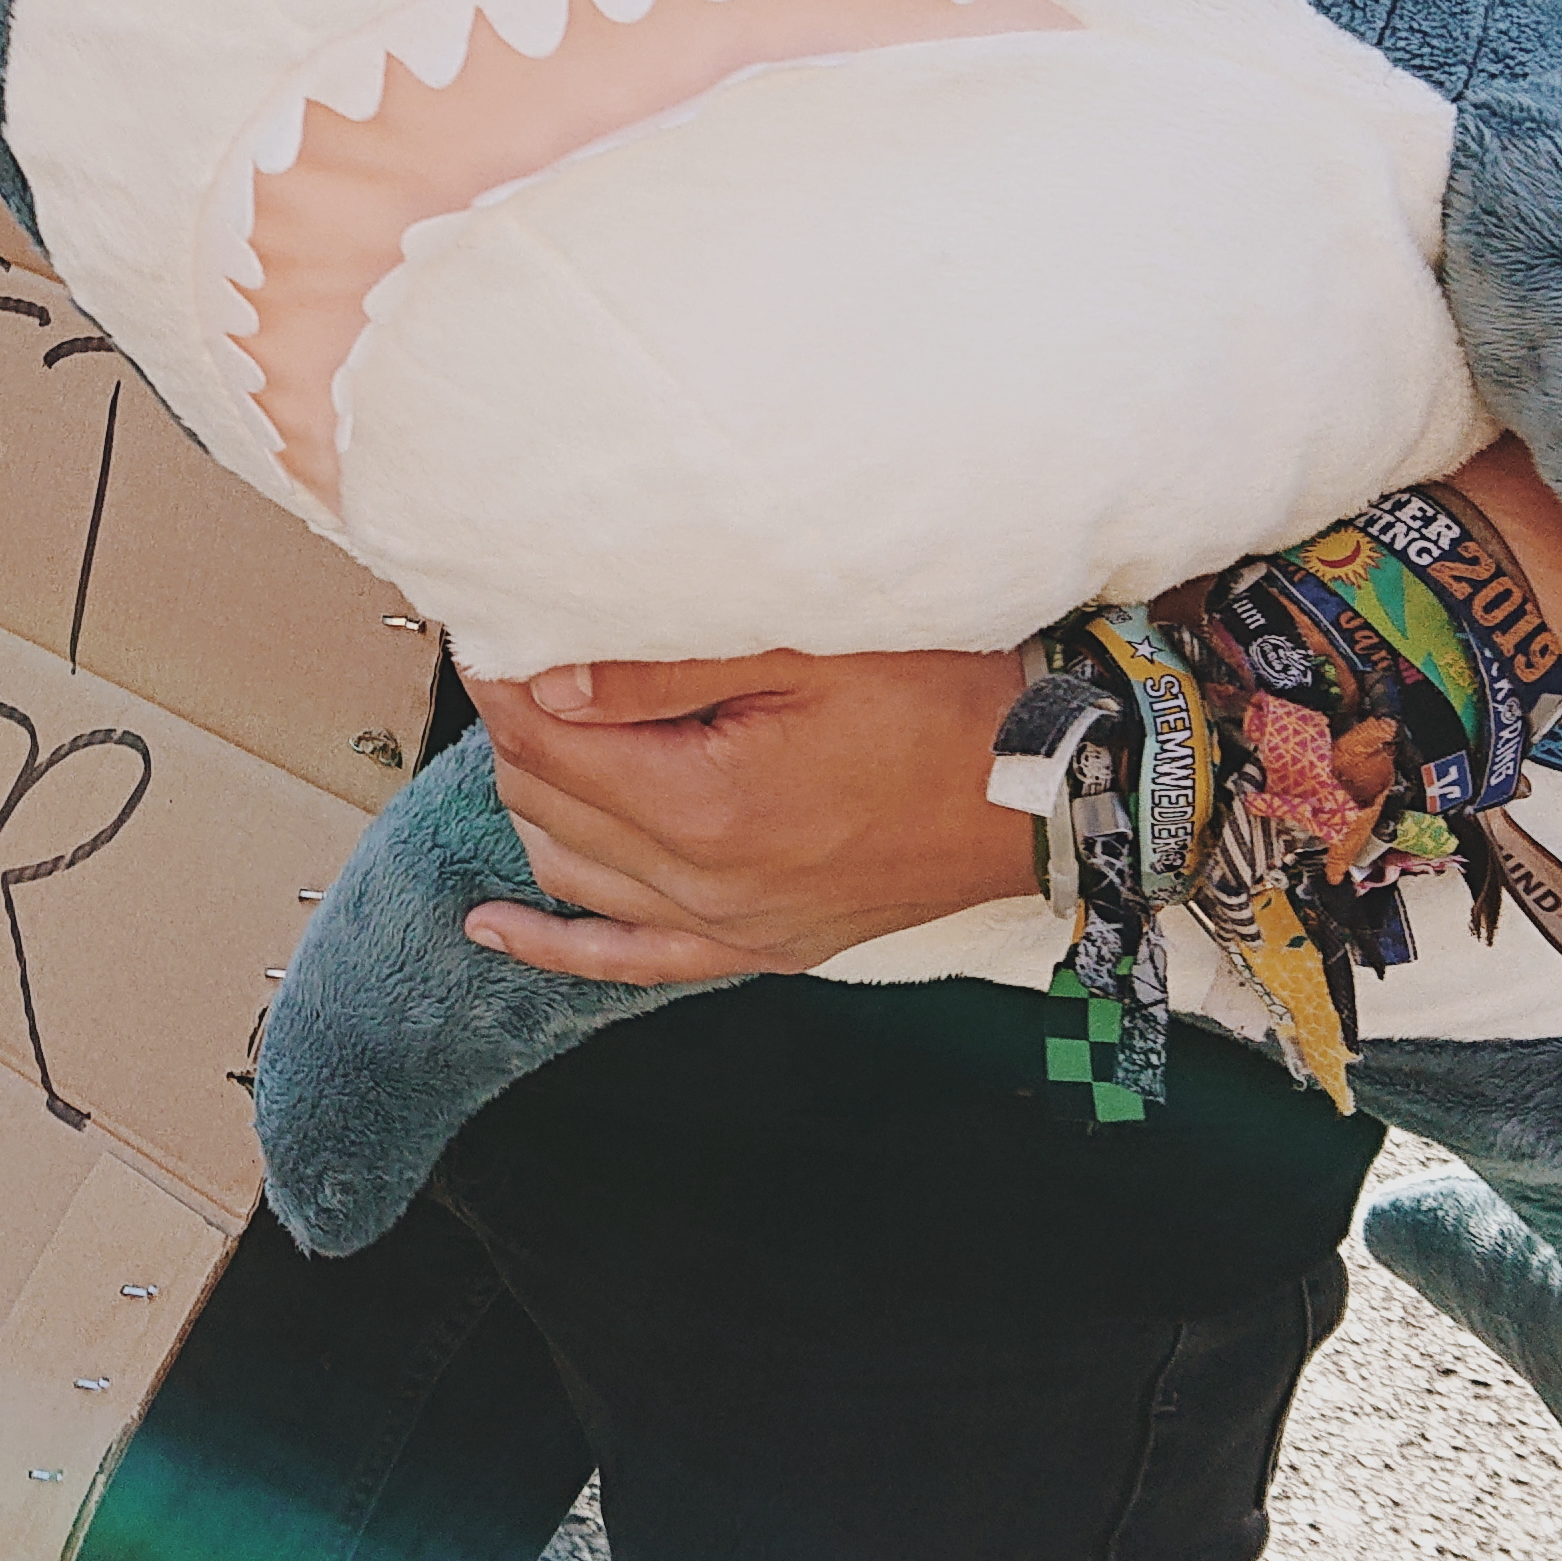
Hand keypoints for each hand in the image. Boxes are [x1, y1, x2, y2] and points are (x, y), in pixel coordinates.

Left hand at [452, 436, 1561, 990]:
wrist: (1068, 783)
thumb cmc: (961, 696)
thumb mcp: (815, 644)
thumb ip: (670, 661)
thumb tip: (542, 670)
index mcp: (709, 807)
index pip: (546, 732)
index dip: (509, 660)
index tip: (504, 601)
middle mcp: (707, 887)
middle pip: (545, 798)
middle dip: (522, 718)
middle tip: (528, 640)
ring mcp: (733, 929)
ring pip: (574, 867)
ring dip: (541, 797)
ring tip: (546, 721)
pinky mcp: (761, 946)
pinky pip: (628, 959)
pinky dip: (556, 942)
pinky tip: (494, 926)